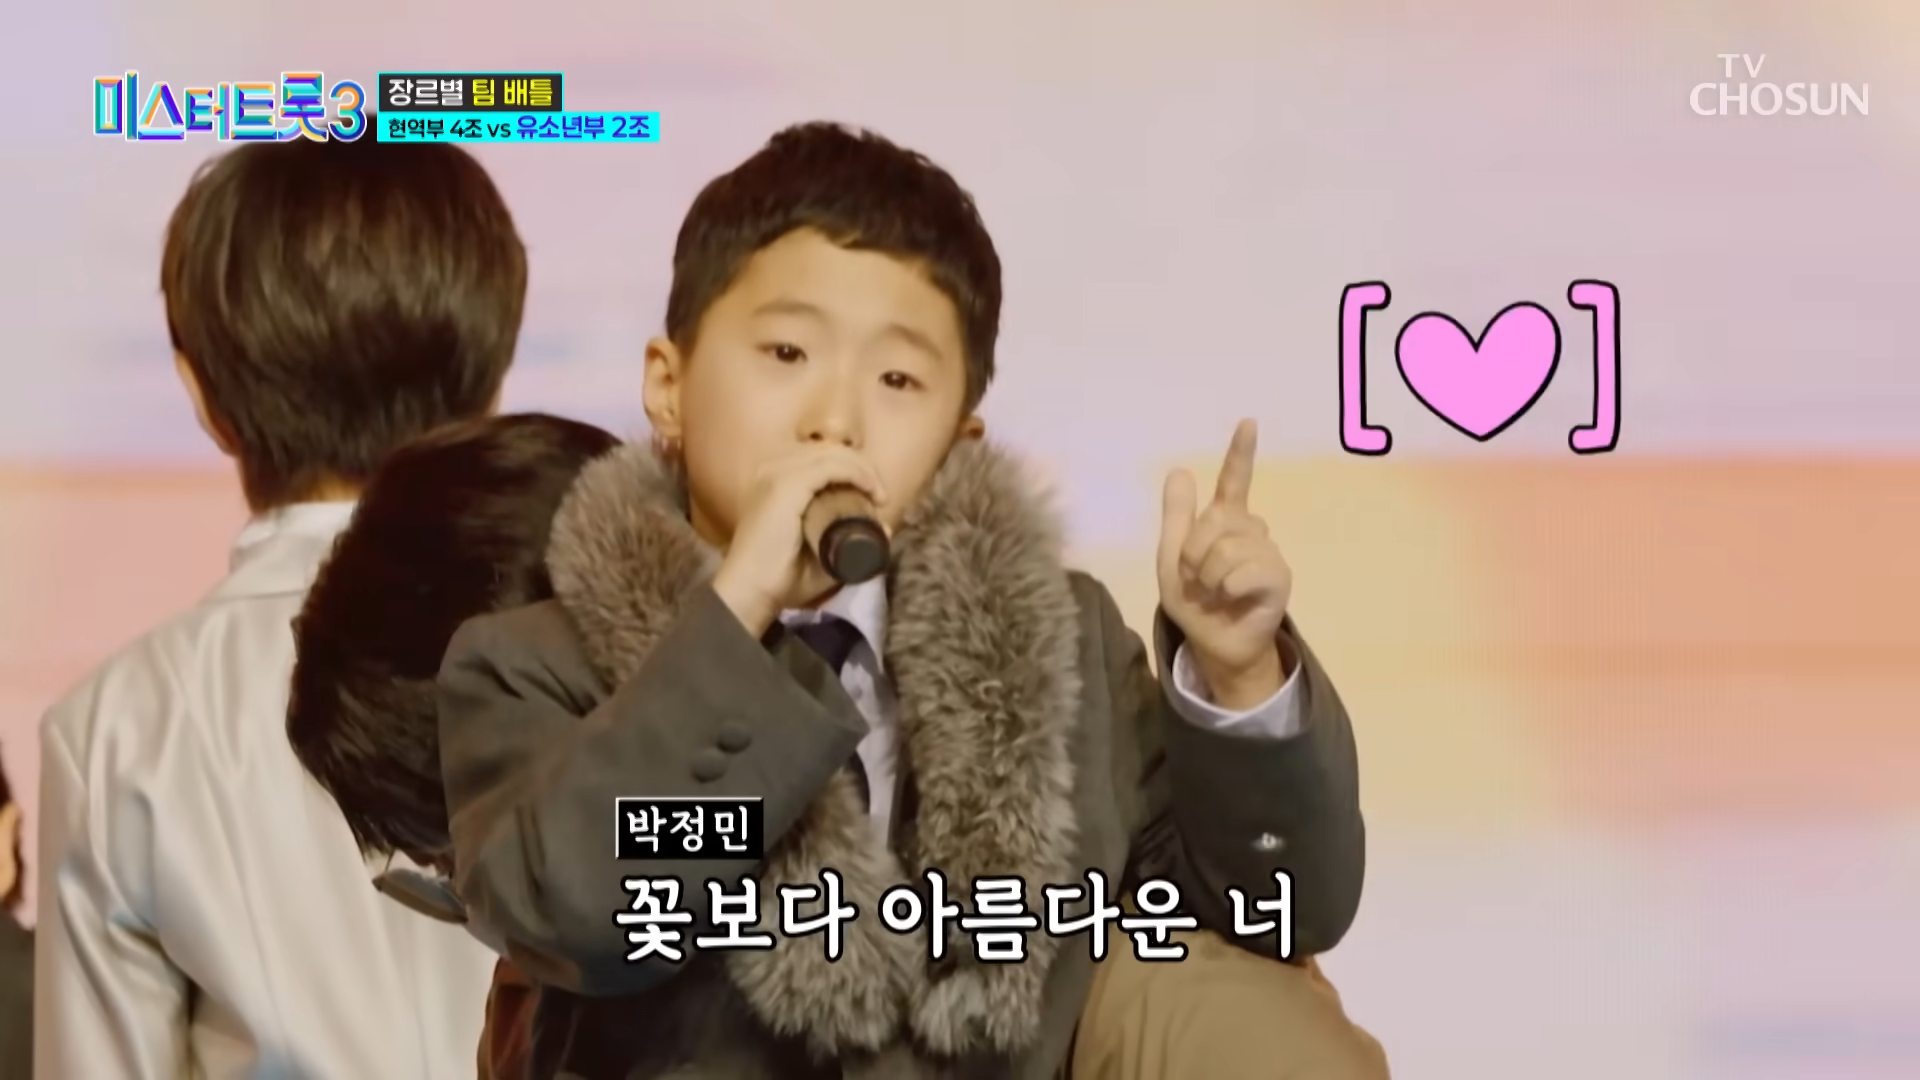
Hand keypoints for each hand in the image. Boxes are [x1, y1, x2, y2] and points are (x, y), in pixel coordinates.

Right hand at [711, 444, 887, 635]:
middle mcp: (772, 467)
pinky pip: (831, 466)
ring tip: (879, 496)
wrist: (751, 592)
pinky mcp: (785, 485)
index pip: (820, 456)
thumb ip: (848, 543)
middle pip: (829, 450)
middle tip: (879, 497)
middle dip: (861, 467)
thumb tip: (885, 529)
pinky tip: (872, 491)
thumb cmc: (780, 578)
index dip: (852, 468)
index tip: (874, 496)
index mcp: (774, 478)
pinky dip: (858, 473)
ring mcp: (777, 473)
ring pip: (834, 454)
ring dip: (863, 470)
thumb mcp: (821, 554)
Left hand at [1157, 419, 1292, 708]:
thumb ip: (1176, 518)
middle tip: (1198, 580)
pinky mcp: (1278, 577)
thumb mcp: (1171, 560)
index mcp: (1224, 521)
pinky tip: (1233, 600)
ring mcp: (1268, 552)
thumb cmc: (1195, 603)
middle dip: (1194, 554)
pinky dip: (1227, 589)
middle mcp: (1251, 530)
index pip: (1234, 481)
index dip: (1240, 453)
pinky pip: (1245, 572)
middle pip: (1215, 522)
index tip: (1248, 422)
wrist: (1214, 645)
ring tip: (1216, 594)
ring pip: (1227, 549)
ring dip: (1209, 577)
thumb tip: (1179, 470)